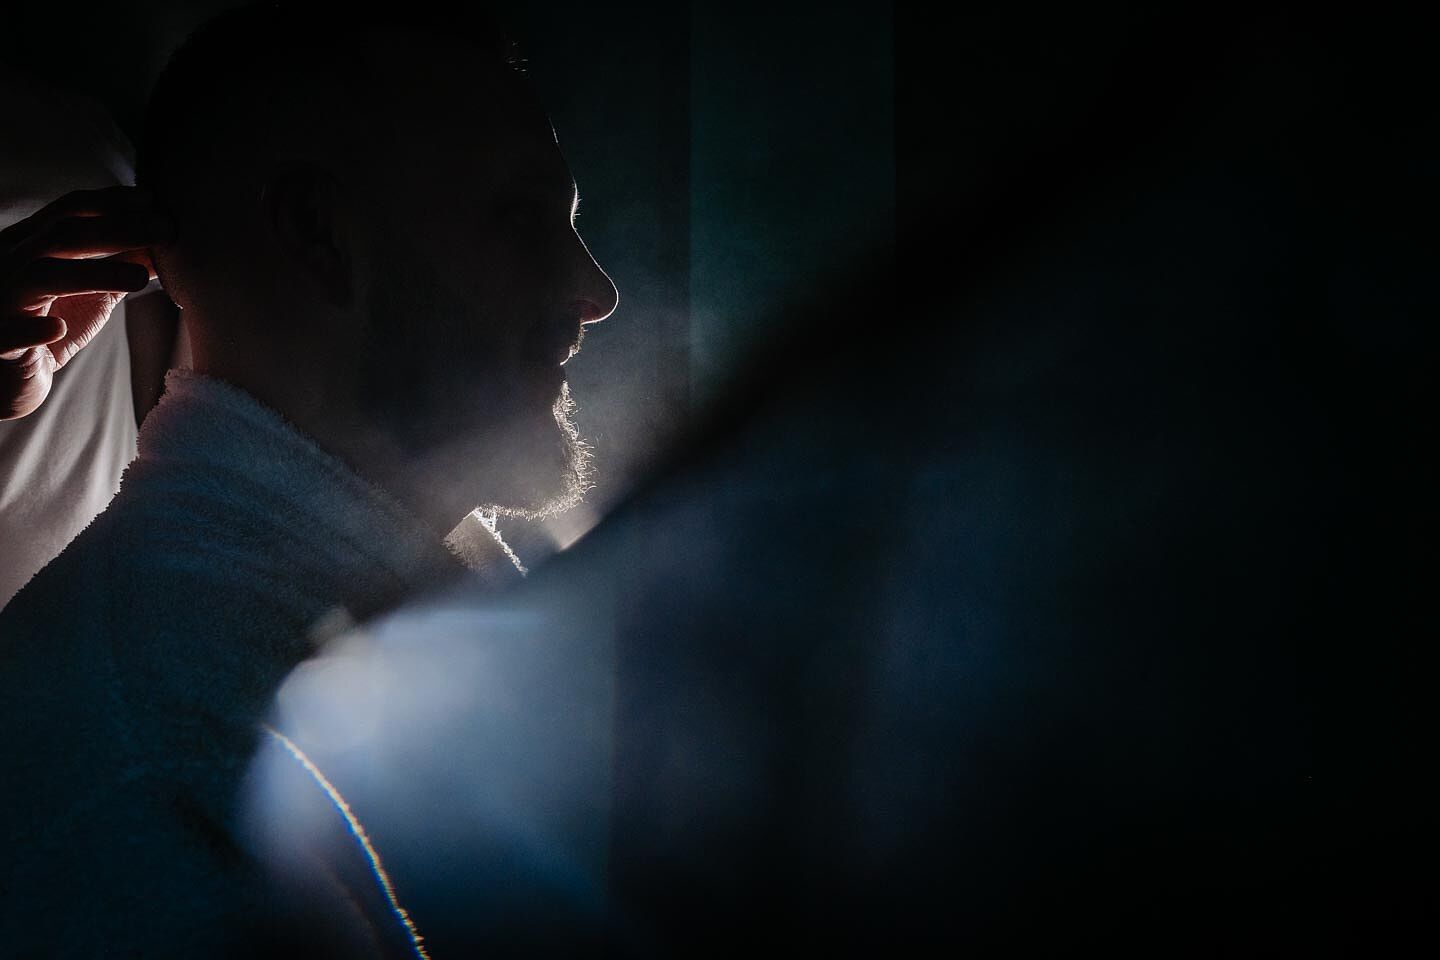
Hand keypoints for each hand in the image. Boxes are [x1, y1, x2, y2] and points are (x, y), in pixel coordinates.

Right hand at [1, 186, 172, 419]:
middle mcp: (9, 266)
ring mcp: (0, 303)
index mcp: (28, 247)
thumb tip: (164, 247)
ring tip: (140, 277)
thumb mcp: (91, 293)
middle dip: (115, 229)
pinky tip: (56, 327)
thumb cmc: (49, 330)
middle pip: (61, 237)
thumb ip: (120, 268)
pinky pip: (8, 335)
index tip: (150, 199)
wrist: (6, 379)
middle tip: (165, 230)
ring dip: (92, 273)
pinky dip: (30, 329)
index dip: (108, 203)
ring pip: (41, 277)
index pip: (66, 212)